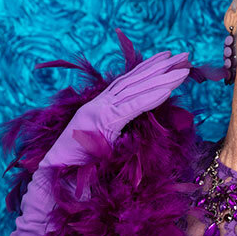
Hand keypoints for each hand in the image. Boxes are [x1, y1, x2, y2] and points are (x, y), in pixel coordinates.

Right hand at [40, 50, 190, 168]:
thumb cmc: (75, 170)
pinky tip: (168, 90)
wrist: (51, 180)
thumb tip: (138, 131)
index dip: (148, 70)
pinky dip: (150, 98)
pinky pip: (131, 108)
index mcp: (100, 109)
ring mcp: (98, 112)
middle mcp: (99, 105)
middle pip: (135, 81)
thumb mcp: (103, 148)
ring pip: (136, 89)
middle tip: (185, 55)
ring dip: (162, 78)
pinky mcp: (101, 124)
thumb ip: (119, 135)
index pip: (129, 85)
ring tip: (183, 68)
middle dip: (161, 67)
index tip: (169, 61)